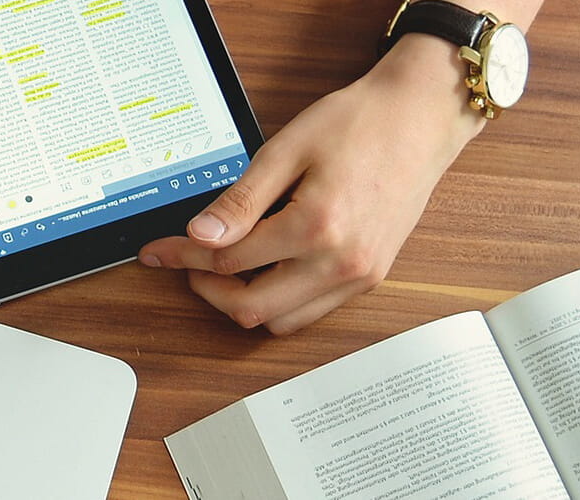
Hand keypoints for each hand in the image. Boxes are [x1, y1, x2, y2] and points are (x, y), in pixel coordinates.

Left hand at [138, 34, 487, 334]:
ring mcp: (359, 275)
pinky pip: (313, 312)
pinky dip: (281, 301)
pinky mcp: (371, 277)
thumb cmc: (360, 123)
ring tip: (225, 268)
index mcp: (315, 226)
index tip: (160, 250)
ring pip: (282, 321)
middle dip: (209, 289)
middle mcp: (340, 262)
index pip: (229, 259)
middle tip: (189, 262)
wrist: (419, 119)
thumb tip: (200, 235)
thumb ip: (241, 200)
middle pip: (251, 307)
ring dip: (245, 303)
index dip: (184, 255)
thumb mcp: (287, 149)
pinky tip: (266, 270)